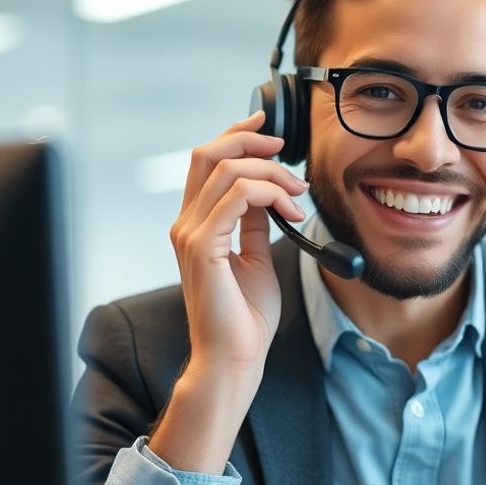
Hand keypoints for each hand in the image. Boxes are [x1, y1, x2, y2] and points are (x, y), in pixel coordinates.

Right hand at [168, 110, 307, 404]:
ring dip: (272, 173)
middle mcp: (187, 223)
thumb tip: (267, 192)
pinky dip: (269, 193)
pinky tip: (292, 212)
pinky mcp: (203, 248)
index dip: (236, 134)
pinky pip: (236, 197)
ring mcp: (191, 234)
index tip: (269, 127)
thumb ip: (254, 222)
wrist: (235, 357)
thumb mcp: (255, 256)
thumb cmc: (246, 317)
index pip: (207, 160)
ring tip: (299, 195)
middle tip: (286, 151)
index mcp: (196, 223)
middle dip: (251, 139)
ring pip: (228, 170)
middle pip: (208, 153)